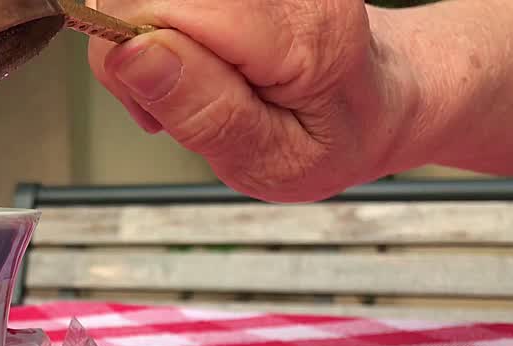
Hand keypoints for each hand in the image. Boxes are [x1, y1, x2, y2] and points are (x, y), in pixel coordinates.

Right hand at [87, 0, 417, 201]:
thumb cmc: (335, 136)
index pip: (162, 8)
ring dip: (144, 42)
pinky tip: (192, 59)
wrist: (381, 98)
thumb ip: (204, 113)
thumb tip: (132, 56)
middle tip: (172, 104)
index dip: (132, 57)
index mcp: (297, 30)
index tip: (157, 108)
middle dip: (132, 52)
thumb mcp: (274, 162)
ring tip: (188, 84)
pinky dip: (160, 28)